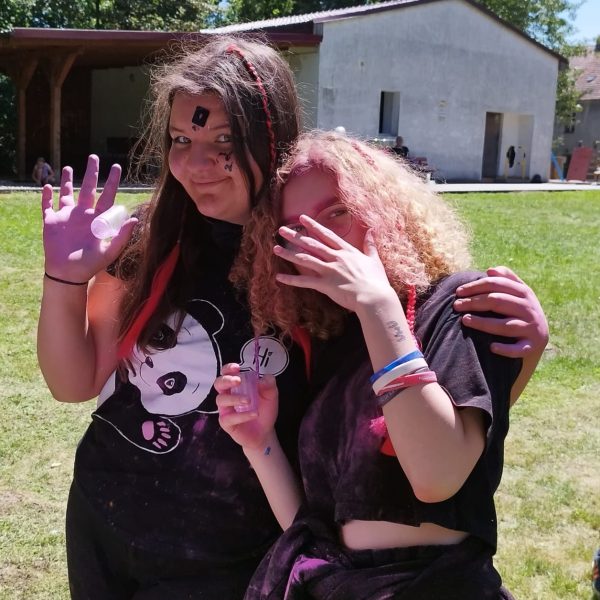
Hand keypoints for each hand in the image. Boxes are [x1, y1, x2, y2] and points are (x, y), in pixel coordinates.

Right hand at [41, 154, 136, 282]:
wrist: (69, 274)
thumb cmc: (91, 264)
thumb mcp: (110, 251)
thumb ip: (122, 236)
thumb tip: (135, 219)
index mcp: (98, 219)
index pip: (107, 196)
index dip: (112, 182)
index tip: (116, 167)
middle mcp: (83, 214)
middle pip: (88, 188)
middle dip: (91, 173)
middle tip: (94, 157)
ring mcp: (67, 217)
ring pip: (67, 194)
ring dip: (67, 181)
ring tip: (68, 168)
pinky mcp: (51, 221)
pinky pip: (47, 205)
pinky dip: (46, 196)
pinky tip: (46, 186)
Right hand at [215, 363, 278, 450]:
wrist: (265, 431)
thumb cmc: (264, 409)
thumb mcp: (271, 394)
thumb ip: (268, 384)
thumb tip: (261, 379)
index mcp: (236, 385)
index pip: (226, 373)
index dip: (228, 369)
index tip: (237, 368)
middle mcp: (228, 395)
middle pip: (218, 383)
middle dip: (227, 380)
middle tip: (238, 381)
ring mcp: (225, 409)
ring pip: (221, 400)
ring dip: (235, 398)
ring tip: (249, 400)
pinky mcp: (226, 423)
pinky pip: (229, 418)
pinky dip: (242, 415)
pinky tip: (254, 414)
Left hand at [274, 216, 395, 311]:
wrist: (374, 297)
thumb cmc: (376, 280)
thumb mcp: (374, 259)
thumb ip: (370, 244)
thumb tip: (373, 230)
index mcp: (346, 251)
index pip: (327, 235)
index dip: (313, 226)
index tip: (302, 218)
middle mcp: (335, 258)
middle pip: (311, 244)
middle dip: (295, 236)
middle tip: (281, 229)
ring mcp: (329, 271)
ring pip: (305, 259)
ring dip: (289, 254)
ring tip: (276, 248)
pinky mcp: (325, 285)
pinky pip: (305, 281)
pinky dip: (291, 280)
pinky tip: (279, 277)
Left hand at [453, 266, 548, 357]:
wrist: (538, 338)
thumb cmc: (520, 311)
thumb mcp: (518, 293)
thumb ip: (506, 279)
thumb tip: (490, 270)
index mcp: (524, 293)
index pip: (497, 284)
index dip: (476, 286)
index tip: (458, 291)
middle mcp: (529, 309)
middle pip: (498, 301)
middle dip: (474, 302)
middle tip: (456, 305)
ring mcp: (531, 328)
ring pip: (505, 325)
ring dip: (483, 323)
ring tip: (464, 320)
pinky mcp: (532, 346)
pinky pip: (518, 349)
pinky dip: (506, 349)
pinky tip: (491, 347)